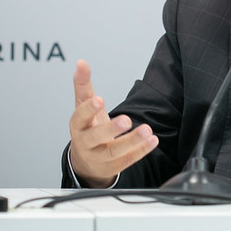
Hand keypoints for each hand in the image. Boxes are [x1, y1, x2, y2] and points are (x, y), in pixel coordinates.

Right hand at [68, 59, 158, 187]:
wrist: (86, 158)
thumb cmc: (87, 127)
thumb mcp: (84, 106)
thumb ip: (84, 85)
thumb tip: (81, 63)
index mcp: (78, 125)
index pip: (79, 117)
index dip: (88, 109)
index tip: (99, 100)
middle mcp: (86, 142)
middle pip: (95, 137)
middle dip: (110, 129)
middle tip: (126, 120)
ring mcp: (98, 157)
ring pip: (113, 152)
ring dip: (131, 141)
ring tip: (147, 130)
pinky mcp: (112, 167)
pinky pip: (126, 161)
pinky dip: (140, 151)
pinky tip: (152, 140)